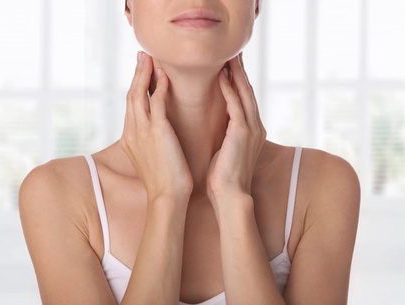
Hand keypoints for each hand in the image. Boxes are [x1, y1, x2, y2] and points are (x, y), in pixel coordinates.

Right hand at [120, 52, 192, 203]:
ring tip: (149, 58)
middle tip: (142, 56)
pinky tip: (164, 75)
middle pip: (131, 95)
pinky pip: (156, 101)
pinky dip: (159, 86)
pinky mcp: (156, 131)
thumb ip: (149, 144)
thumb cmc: (164, 181)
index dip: (136, 87)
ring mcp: (142, 131)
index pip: (132, 106)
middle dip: (137, 74)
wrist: (167, 197)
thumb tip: (156, 137)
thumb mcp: (151, 160)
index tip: (142, 72)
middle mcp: (132, 132)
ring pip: (139, 94)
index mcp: (131, 138)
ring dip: (144, 74)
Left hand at [207, 53, 265, 207]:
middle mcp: (255, 127)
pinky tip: (223, 77)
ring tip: (230, 57)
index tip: (231, 66)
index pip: (245, 100)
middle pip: (248, 92)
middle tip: (234, 53)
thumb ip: (227, 135)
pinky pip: (235, 105)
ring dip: (237, 75)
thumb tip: (219, 127)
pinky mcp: (241, 133)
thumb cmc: (224, 177)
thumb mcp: (227, 151)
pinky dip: (229, 90)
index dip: (239, 82)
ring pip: (244, 95)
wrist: (229, 196)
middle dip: (241, 72)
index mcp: (251, 131)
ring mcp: (251, 129)